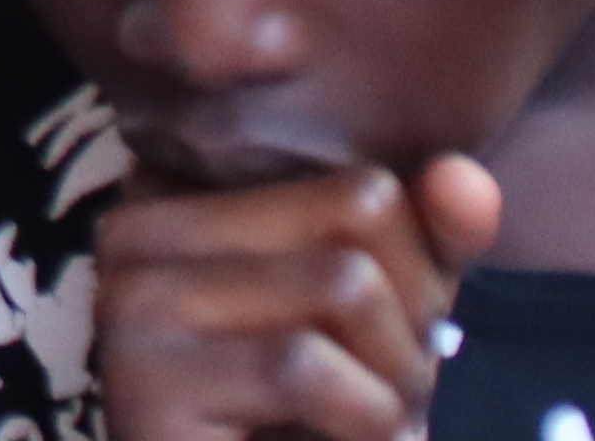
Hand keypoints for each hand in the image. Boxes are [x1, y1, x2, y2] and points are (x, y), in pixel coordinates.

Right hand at [93, 153, 498, 440]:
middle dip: (408, 337)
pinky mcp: (140, 380)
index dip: (416, 287)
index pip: (366, 190)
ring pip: (342, 286)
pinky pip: (304, 365)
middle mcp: (134, 229)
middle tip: (369, 409)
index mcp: (184, 199)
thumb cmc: (323, 439)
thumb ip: (430, 249)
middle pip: (358, 231)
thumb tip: (470, 180)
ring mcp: (125, 302)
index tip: (373, 358)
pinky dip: (360, 426)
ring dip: (390, 389)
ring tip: (352, 433)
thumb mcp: (392, 329)